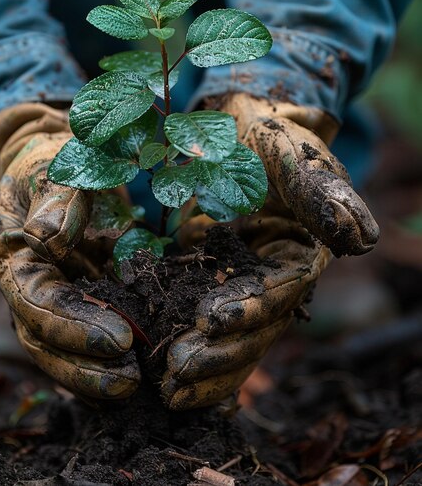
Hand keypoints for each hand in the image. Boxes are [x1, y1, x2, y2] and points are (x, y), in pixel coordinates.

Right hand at [0, 106, 139, 403]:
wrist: (56, 162)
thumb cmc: (53, 160)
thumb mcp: (52, 166)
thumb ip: (55, 197)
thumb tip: (50, 237)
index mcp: (14, 258)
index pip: (37, 302)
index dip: (72, 325)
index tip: (117, 339)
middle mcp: (29, 287)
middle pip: (45, 341)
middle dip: (83, 366)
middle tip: (129, 381)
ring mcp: (55, 296)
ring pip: (64, 349)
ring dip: (95, 373)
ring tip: (136, 386)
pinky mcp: (82, 296)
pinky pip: (90, 334)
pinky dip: (108, 357)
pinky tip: (141, 371)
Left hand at [162, 93, 378, 409]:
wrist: (235, 131)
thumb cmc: (266, 137)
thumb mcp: (291, 155)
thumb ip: (321, 193)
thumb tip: (362, 239)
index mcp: (300, 253)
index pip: (278, 292)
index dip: (248, 310)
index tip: (208, 321)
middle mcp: (274, 278)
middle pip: (252, 328)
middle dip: (218, 353)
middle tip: (175, 372)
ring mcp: (241, 283)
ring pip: (228, 335)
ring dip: (201, 364)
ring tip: (165, 388)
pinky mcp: (210, 281)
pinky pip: (198, 320)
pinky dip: (183, 344)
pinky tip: (157, 374)